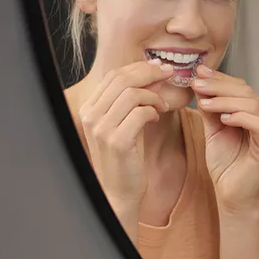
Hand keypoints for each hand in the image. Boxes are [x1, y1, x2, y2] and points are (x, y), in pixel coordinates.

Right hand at [78, 61, 172, 211]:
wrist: (120, 191)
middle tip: (169, 73)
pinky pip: (139, 113)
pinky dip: (153, 111)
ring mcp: (101, 129)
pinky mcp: (117, 141)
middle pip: (122, 79)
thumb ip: (134, 99)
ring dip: (153, 95)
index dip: (139, 67)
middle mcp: (91, 116)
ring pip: (132, 94)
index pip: (113, 75)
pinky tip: (157, 117)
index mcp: (89, 108)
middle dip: (149, 73)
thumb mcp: (126, 123)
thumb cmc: (126, 157)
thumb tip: (153, 73)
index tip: (159, 67)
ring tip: (163, 105)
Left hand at [191, 65, 258, 212]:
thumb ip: (210, 108)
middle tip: (198, 84)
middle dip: (220, 86)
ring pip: (253, 105)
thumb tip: (199, 83)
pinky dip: (241, 117)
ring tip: (204, 103)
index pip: (241, 88)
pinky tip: (224, 119)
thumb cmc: (224, 164)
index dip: (220, 79)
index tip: (199, 73)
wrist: (230, 193)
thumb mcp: (213, 130)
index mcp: (256, 114)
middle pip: (247, 92)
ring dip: (226, 101)